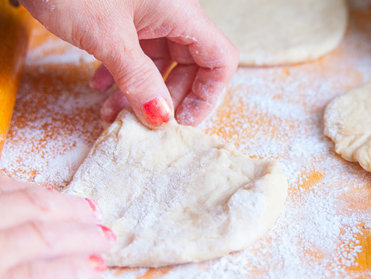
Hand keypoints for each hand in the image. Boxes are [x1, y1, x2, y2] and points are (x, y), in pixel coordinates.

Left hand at [0, 175, 114, 278]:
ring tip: (89, 209)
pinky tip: (45, 192)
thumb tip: (70, 273)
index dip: (70, 272)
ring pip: (24, 202)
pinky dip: (28, 186)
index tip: (98, 267)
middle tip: (107, 235)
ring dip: (63, 205)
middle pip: (37, 236)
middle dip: (79, 235)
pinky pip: (1, 183)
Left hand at [20, 0, 238, 127]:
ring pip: (160, 63)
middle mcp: (170, 13)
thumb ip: (137, 79)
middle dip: (168, 98)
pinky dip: (123, 74)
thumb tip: (160, 117)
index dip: (208, 95)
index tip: (184, 121)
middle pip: (190, 65)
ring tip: (113, 112)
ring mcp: (147, 15)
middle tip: (146, 123)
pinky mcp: (125, 17)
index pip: (220, 59)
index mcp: (180, 12)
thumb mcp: (107, 36)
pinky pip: (136, 53)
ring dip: (141, 92)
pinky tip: (100, 86)